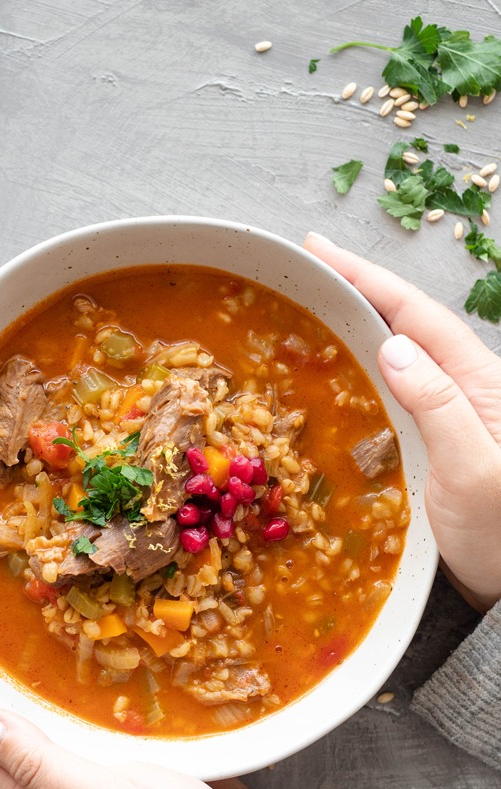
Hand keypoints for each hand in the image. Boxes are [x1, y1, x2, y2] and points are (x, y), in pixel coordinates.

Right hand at [304, 232, 500, 613]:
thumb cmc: (500, 533)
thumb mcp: (473, 469)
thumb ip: (438, 405)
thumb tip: (393, 346)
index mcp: (477, 383)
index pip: (416, 315)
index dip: (369, 278)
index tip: (321, 251)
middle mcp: (461, 390)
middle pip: (405, 322)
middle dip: (359, 287)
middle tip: (310, 265)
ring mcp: (444, 416)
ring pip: (395, 353)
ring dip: (356, 322)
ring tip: (317, 301)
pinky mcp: (429, 443)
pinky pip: (389, 391)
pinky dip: (359, 368)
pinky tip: (338, 367)